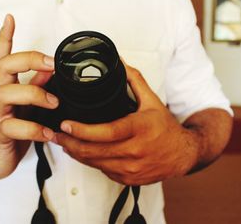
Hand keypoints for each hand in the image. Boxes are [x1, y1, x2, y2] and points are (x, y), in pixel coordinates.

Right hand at [0, 14, 58, 180]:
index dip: (4, 37)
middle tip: (52, 64)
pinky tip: (47, 133)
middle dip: (29, 59)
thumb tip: (51, 70)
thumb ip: (36, 87)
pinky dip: (33, 129)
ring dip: (35, 94)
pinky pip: (12, 127)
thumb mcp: (26, 105)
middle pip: (4, 66)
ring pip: (6, 93)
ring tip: (55, 103)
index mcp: (6, 86)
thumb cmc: (12, 130)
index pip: (2, 56)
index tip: (10, 18)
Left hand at [53, 65, 199, 185]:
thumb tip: (119, 62)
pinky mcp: (129, 179)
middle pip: (94, 151)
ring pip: (95, 163)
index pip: (106, 132)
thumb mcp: (152, 100)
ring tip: (64, 141)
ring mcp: (131, 169)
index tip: (66, 124)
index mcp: (139, 129)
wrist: (183, 154)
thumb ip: (134, 79)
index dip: (82, 130)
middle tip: (56, 133)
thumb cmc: (166, 128)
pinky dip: (90, 162)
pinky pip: (103, 171)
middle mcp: (135, 151)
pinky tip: (82, 153)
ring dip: (76, 153)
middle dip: (70, 143)